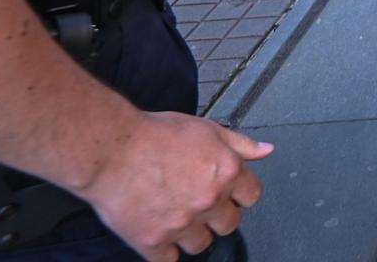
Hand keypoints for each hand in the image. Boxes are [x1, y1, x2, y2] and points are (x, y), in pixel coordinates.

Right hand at [80, 111, 271, 261]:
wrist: (110, 149)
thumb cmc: (153, 134)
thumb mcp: (205, 128)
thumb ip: (240, 143)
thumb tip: (266, 150)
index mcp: (226, 171)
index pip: (252, 196)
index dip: (238, 193)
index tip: (226, 192)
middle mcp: (209, 200)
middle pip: (229, 224)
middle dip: (217, 215)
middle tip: (197, 202)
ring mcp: (182, 224)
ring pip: (201, 244)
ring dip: (192, 233)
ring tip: (176, 215)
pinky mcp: (153, 241)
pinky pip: (169, 260)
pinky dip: (165, 250)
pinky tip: (159, 233)